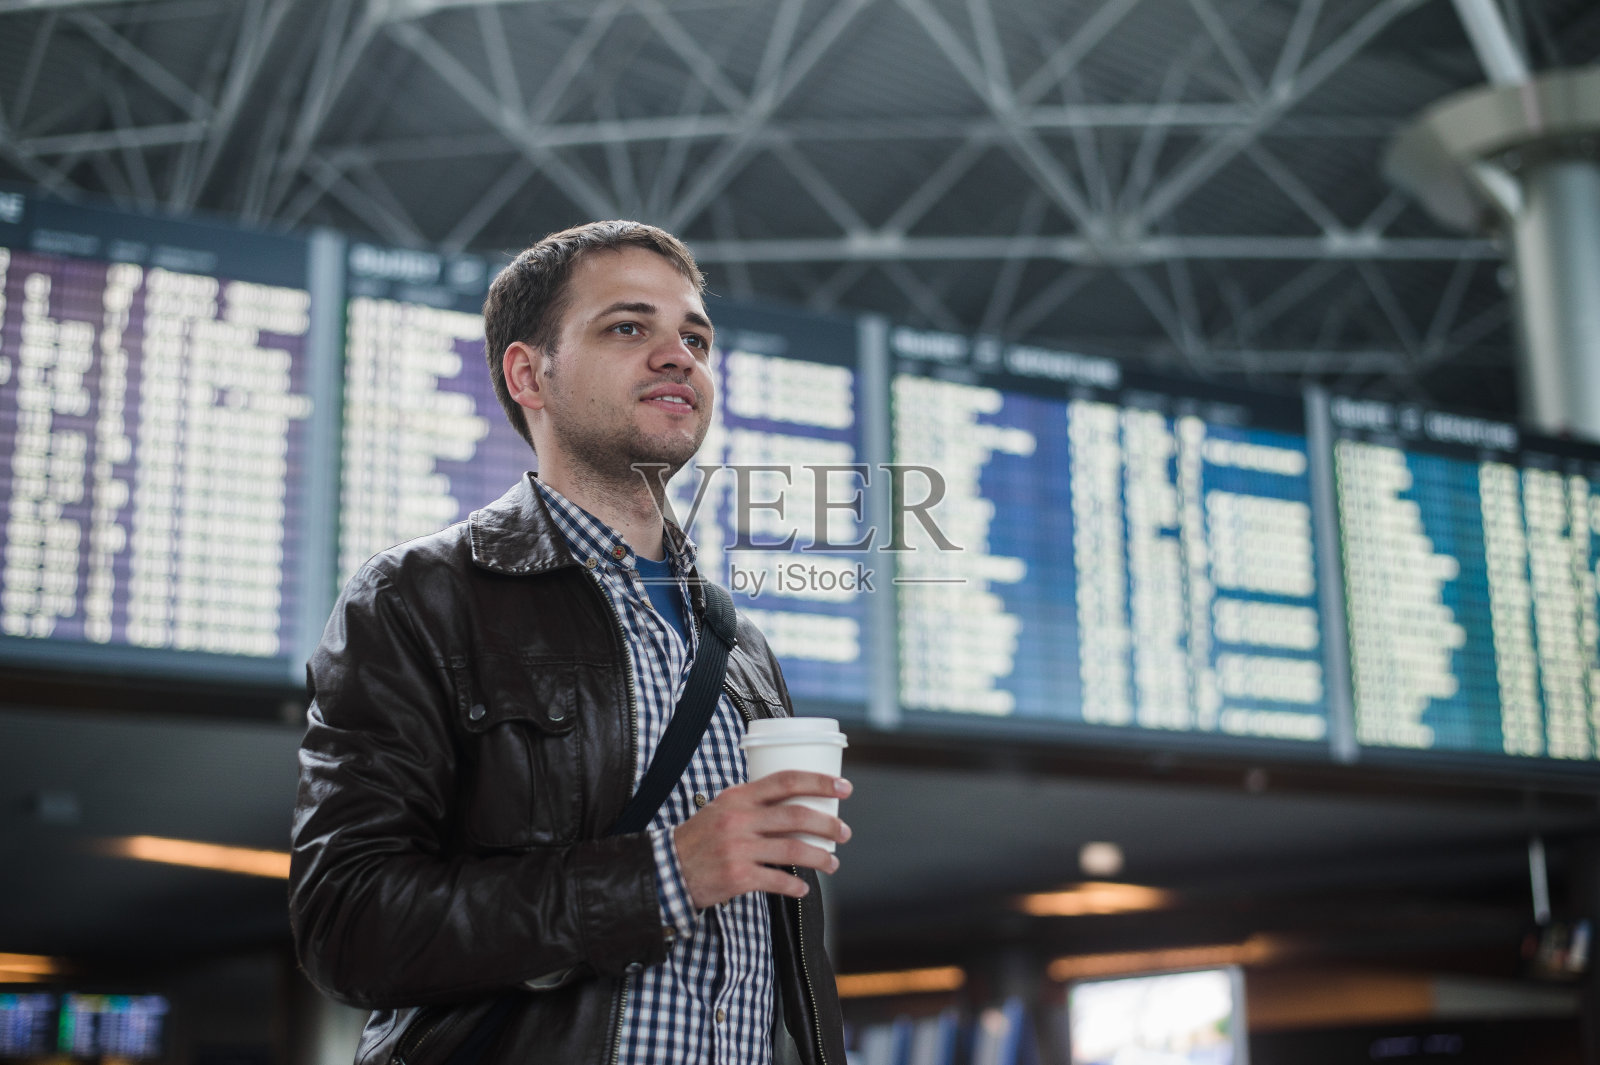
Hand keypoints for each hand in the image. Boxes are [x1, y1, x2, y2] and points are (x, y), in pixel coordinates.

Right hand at [673, 771, 851, 909]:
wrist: (668, 869)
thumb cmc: (699, 838)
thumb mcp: (721, 808)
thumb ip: (752, 803)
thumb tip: (792, 801)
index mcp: (739, 797)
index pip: (786, 780)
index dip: (819, 782)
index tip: (843, 787)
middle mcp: (740, 819)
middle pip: (797, 815)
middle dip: (828, 825)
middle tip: (844, 832)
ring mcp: (739, 848)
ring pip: (793, 849)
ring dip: (820, 857)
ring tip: (832, 863)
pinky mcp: (738, 876)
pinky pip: (777, 880)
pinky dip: (795, 886)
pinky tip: (803, 888)